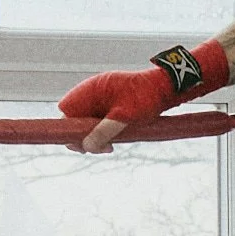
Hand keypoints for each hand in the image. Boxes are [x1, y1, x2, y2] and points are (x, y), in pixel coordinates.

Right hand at [58, 42, 227, 152]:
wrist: (167, 87)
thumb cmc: (146, 97)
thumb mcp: (124, 117)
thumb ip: (104, 132)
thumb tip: (86, 147)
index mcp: (91, 89)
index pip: (67, 110)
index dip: (70, 128)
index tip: (82, 143)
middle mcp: (92, 92)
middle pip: (76, 118)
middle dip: (84, 136)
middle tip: (104, 148)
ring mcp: (101, 98)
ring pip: (87, 122)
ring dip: (96, 136)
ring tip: (111, 146)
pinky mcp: (110, 104)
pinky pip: (99, 120)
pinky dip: (103, 132)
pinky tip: (115, 140)